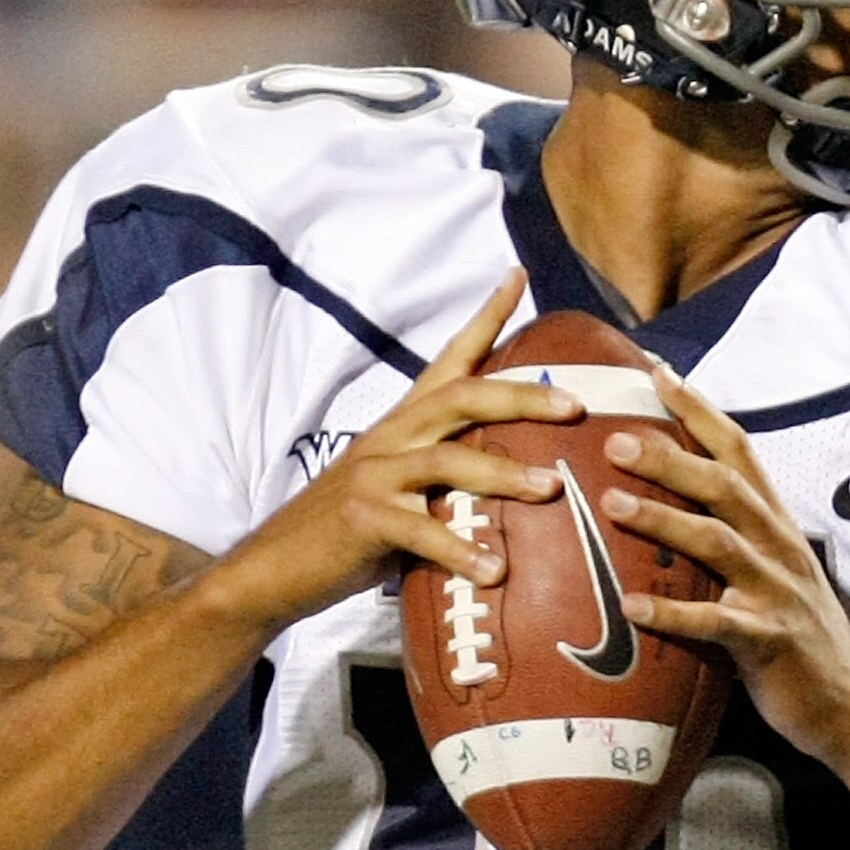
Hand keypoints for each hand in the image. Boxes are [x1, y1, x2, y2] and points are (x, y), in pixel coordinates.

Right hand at [210, 271, 573, 634]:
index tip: (518, 278)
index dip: (485, 317)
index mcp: (402, 425)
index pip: (448, 359)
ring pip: (447, 460)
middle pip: (461, 398)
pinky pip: (422, 531)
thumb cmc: (348, 532)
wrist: (276, 567)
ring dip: (503, 473)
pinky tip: (494, 571)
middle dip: (521, 397)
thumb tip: (513, 481)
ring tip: (549, 489)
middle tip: (573, 405)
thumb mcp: (399, 489)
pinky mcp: (363, 521)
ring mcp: (374, 476)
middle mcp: (390, 438)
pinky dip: (461, 551)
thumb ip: (446, 479)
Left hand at [605, 366, 849, 762]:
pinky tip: (631, 605)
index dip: (701, 410)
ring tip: (612, 504)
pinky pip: (716, 623)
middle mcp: (780, 549)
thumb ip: (733, 540)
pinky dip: (673, 613)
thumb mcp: (772, 576)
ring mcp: (777, 594)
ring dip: (664, 520)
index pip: (740, 452)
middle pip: (724, 486)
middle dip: (671, 457)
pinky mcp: (769, 642)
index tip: (657, 373)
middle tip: (616, 440)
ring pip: (718, 542)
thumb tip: (671, 511)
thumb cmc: (799, 643)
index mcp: (778, 527)